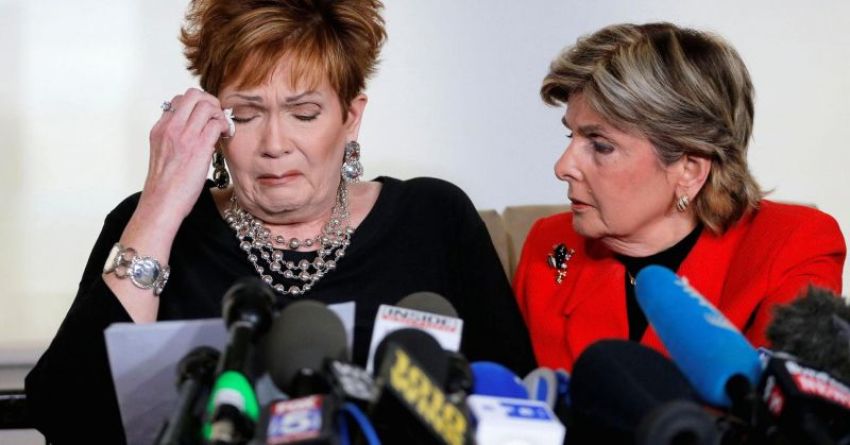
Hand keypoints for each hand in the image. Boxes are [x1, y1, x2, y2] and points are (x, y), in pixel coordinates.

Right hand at [141, 88, 229, 224]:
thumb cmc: (165, 185)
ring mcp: (184, 135)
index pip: (179, 100)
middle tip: (217, 117)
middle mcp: (170, 127)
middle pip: (194, 95)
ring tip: (221, 127)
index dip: (197, 105)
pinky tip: (225, 136)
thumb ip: (174, 138)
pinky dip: (224, 125)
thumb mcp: (163, 154)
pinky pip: (216, 123)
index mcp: (160, 128)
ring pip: (206, 104)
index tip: (205, 117)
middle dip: (210, 101)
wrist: (161, 202)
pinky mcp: (198, 147)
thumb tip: (194, 131)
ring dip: (219, 113)